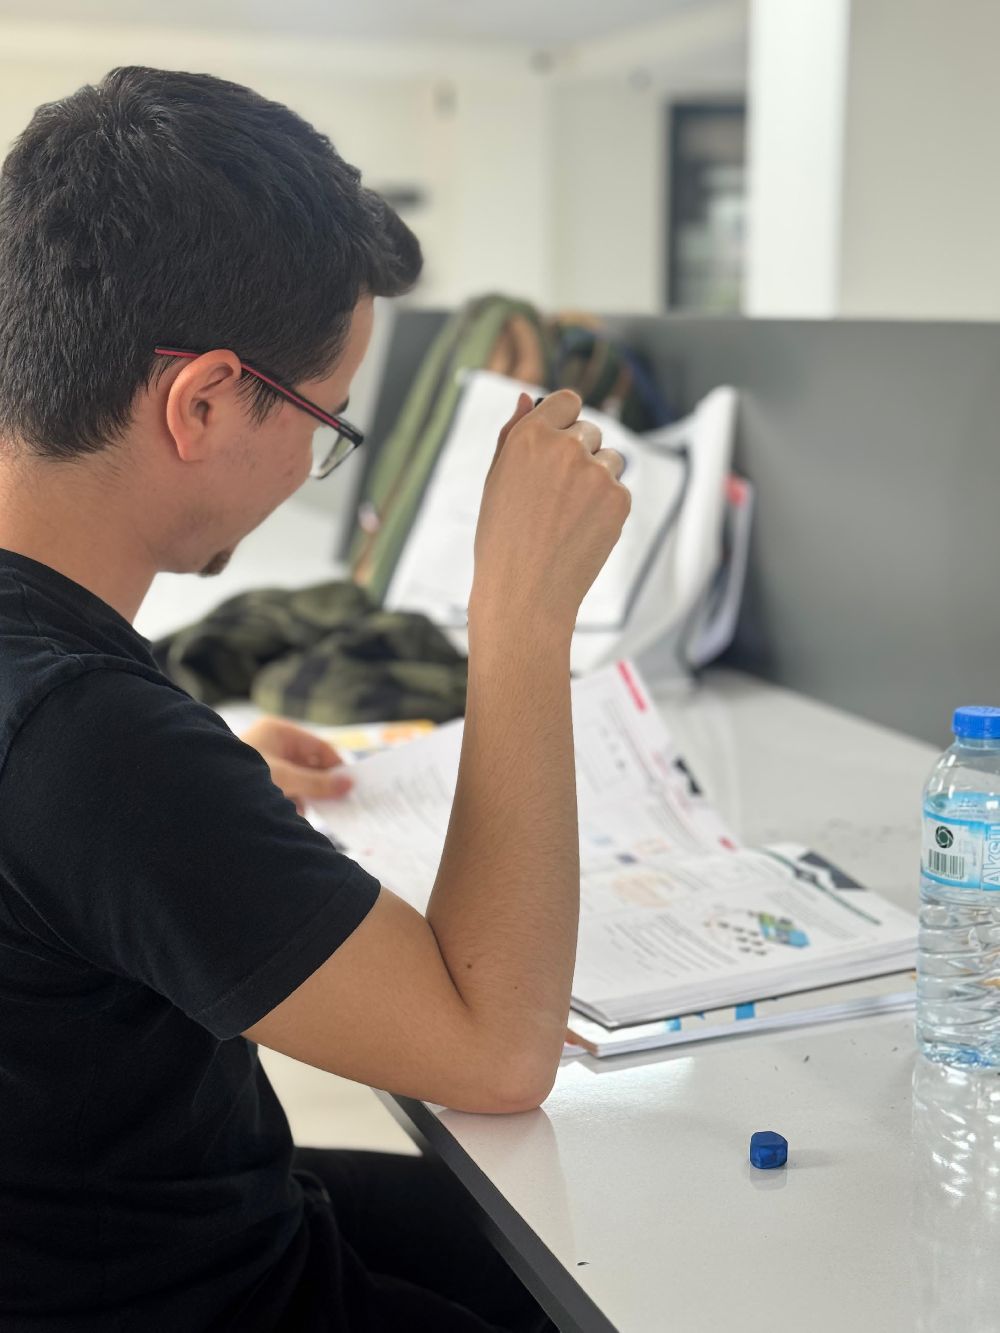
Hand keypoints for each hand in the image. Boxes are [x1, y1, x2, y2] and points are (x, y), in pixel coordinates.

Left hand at [239, 716, 352, 814]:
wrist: (201, 797)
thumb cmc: (240, 777)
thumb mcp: (284, 778)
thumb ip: (317, 782)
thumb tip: (349, 784)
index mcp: (278, 732)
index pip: (319, 746)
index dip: (336, 765)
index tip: (352, 785)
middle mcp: (273, 745)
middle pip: (310, 764)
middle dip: (320, 785)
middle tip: (339, 803)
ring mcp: (266, 764)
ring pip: (298, 782)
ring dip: (303, 798)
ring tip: (300, 810)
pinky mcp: (259, 783)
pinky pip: (285, 793)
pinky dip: (290, 804)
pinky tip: (288, 815)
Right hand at [469, 390, 630, 642]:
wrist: (524, 594)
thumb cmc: (501, 540)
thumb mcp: (495, 482)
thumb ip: (511, 434)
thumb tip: (526, 397)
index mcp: (530, 436)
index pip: (567, 401)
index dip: (564, 422)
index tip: (559, 443)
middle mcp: (566, 447)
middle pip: (591, 430)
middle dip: (580, 453)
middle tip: (556, 495)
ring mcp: (596, 473)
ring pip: (611, 459)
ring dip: (597, 478)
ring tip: (568, 515)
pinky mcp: (618, 499)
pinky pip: (619, 490)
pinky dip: (606, 507)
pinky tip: (580, 531)